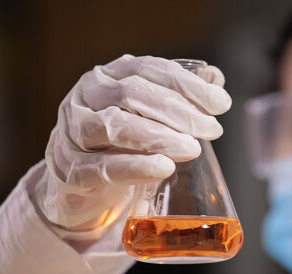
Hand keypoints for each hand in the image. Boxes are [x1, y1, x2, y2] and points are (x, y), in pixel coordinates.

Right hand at [34, 54, 230, 240]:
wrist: (78, 186)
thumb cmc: (119, 144)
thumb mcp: (147, 117)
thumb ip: (178, 96)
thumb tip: (214, 78)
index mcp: (107, 77)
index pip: (149, 69)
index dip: (188, 84)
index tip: (221, 103)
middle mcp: (85, 97)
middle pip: (132, 93)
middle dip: (179, 110)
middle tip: (211, 129)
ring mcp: (72, 133)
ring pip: (114, 125)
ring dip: (158, 136)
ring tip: (192, 148)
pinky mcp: (70, 171)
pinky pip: (102, 166)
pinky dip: (135, 166)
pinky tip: (163, 167)